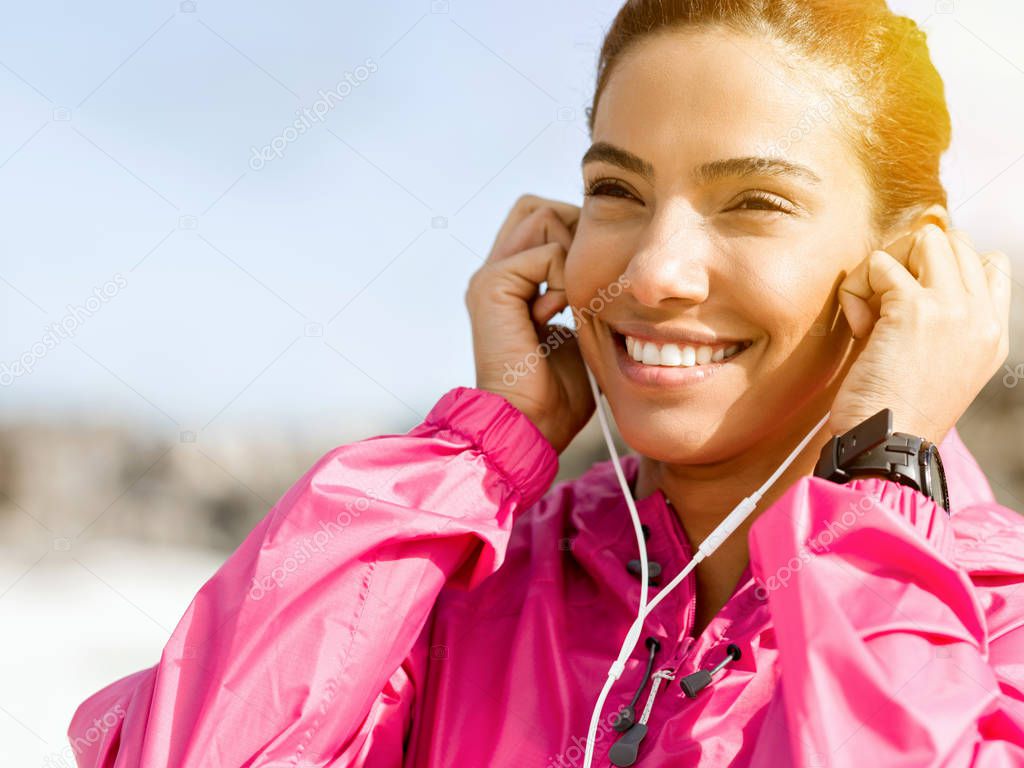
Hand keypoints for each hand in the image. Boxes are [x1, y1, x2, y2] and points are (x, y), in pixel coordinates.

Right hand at [465, 194, 592, 453]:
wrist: (530, 423)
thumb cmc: (560, 392)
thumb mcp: (578, 331)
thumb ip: (583, 294)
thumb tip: (613, 266)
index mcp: (512, 284)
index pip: (544, 221)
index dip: (577, 238)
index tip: (594, 282)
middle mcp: (496, 273)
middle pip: (541, 208)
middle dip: (575, 234)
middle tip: (586, 283)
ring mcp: (491, 276)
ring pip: (544, 215)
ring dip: (572, 253)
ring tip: (569, 300)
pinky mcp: (493, 284)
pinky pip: (548, 251)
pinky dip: (567, 279)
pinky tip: (559, 313)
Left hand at [830, 222, 1011, 444]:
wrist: (888, 444)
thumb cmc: (898, 412)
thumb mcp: (938, 366)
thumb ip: (942, 324)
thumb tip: (908, 277)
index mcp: (994, 333)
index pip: (989, 263)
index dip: (941, 266)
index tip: (909, 300)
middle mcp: (981, 317)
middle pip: (953, 241)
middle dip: (909, 260)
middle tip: (885, 305)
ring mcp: (954, 308)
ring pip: (923, 238)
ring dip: (885, 268)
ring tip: (873, 314)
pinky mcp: (914, 307)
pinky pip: (879, 263)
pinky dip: (856, 289)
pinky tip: (859, 329)